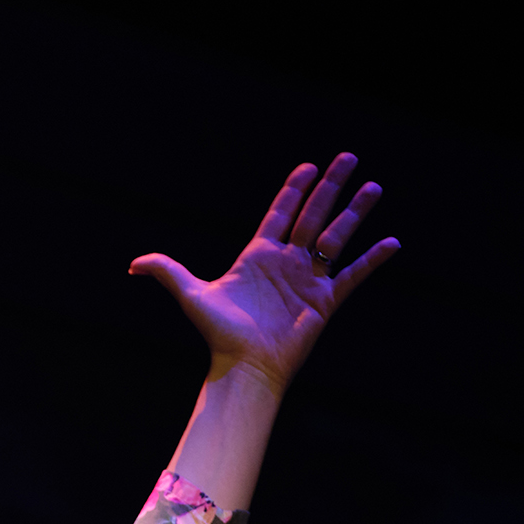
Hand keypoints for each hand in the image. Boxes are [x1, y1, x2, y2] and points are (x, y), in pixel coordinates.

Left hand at [132, 151, 398, 394]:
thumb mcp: (191, 295)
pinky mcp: (325, 300)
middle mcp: (286, 263)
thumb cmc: (219, 334)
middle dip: (330, 186)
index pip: (280, 213)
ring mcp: (307, 279)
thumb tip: (132, 264)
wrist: (244, 366)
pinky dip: (372, 260)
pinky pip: (353, 275)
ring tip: (374, 186)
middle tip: (348, 157)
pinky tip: (392, 242)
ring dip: (355, 212)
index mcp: (258, 256)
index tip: (308, 166)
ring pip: (336, 237)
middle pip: (313, 215)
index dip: (294, 189)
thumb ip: (167, 272)